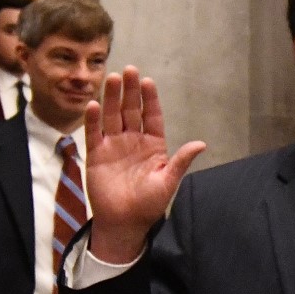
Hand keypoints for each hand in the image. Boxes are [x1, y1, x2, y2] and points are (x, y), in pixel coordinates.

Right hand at [85, 66, 205, 262]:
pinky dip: (93, 119)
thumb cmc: (149, 204)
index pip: (151, 116)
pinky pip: (94, 133)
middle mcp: (133, 140)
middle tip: (129, 71)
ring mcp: (114, 145)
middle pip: (130, 110)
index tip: (147, 82)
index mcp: (153, 144)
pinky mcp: (96, 154)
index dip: (149, 99)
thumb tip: (201, 144)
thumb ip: (181, 161)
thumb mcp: (169, 181)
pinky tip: (94, 105)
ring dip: (111, 98)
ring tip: (112, 79)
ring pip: (112, 116)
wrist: (125, 222)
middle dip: (129, 91)